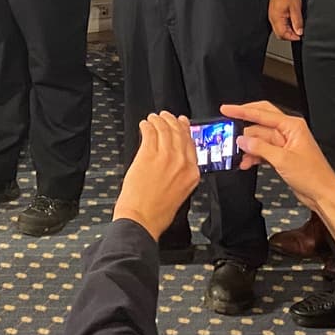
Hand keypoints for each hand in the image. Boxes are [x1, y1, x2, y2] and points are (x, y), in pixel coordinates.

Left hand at [112, 112, 199, 238]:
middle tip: (166, 116)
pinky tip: (144, 125)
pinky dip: (147, 126)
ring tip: (153, 118)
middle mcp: (182, 163)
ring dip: (158, 121)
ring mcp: (165, 157)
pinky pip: (150, 132)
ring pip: (165, 130)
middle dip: (172, 121)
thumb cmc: (158, 211)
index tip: (182, 123)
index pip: (191, 144)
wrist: (142, 219)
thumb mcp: (180, 192)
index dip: (185, 130)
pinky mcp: (148, 154)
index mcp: (192, 173)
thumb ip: (181, 174)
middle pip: (179, 133)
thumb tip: (175, 160)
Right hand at [223, 100, 334, 258]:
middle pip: (259, 122)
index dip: (242, 111)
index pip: (262, 113)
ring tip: (235, 153)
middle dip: (242, 125)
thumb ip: (260, 148)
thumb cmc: (314, 176)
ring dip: (247, 146)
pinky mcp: (281, 155)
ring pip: (258, 138)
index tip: (227, 109)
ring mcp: (284, 144)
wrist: (323, 195)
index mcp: (292, 126)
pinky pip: (262, 150)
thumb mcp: (283, 160)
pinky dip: (253, 155)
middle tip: (225, 124)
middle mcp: (288, 132)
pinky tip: (245, 162)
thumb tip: (242, 140)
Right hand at [268, 0, 303, 40]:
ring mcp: (272, 16)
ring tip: (296, 26)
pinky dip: (285, 26)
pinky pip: (279, 24)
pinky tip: (291, 22)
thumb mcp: (296, 9)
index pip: (283, 34)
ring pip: (279, 30)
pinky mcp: (274, 14)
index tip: (300, 36)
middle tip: (298, 32)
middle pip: (279, 34)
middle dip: (289, 36)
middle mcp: (272, 19)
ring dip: (288, 31)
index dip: (292, 37)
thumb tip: (299, 32)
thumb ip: (297, 22)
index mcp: (276, 18)